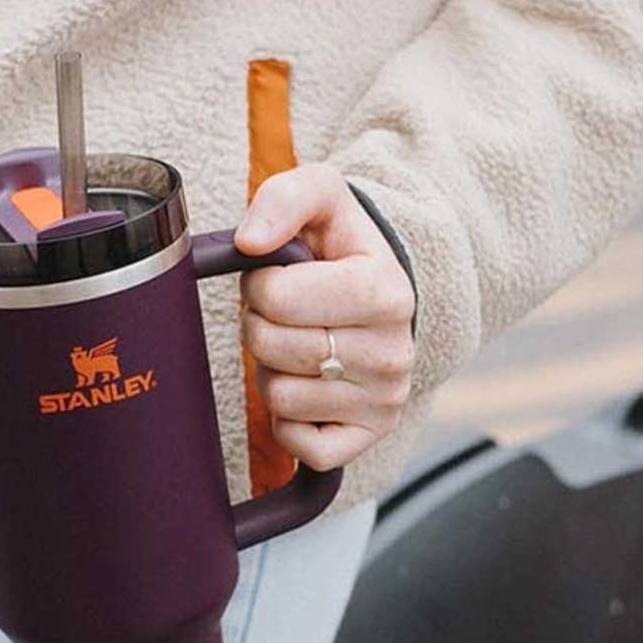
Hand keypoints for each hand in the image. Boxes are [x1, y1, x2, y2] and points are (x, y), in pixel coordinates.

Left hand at [235, 162, 415, 471]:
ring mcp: (384, 400)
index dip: (258, 285)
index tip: (276, 277)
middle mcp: (394, 352)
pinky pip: (299, 445)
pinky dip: (287, 420)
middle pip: (272, 347)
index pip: (278, 296)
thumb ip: (284, 197)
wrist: (381, 292)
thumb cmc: (343, 247)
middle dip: (259, 326)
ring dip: (272, 370)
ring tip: (299, 345)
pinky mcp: (368, 437)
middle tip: (283, 314)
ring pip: (279, 397)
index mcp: (386, 292)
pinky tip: (307, 387)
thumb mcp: (323, 198)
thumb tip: (248, 243)